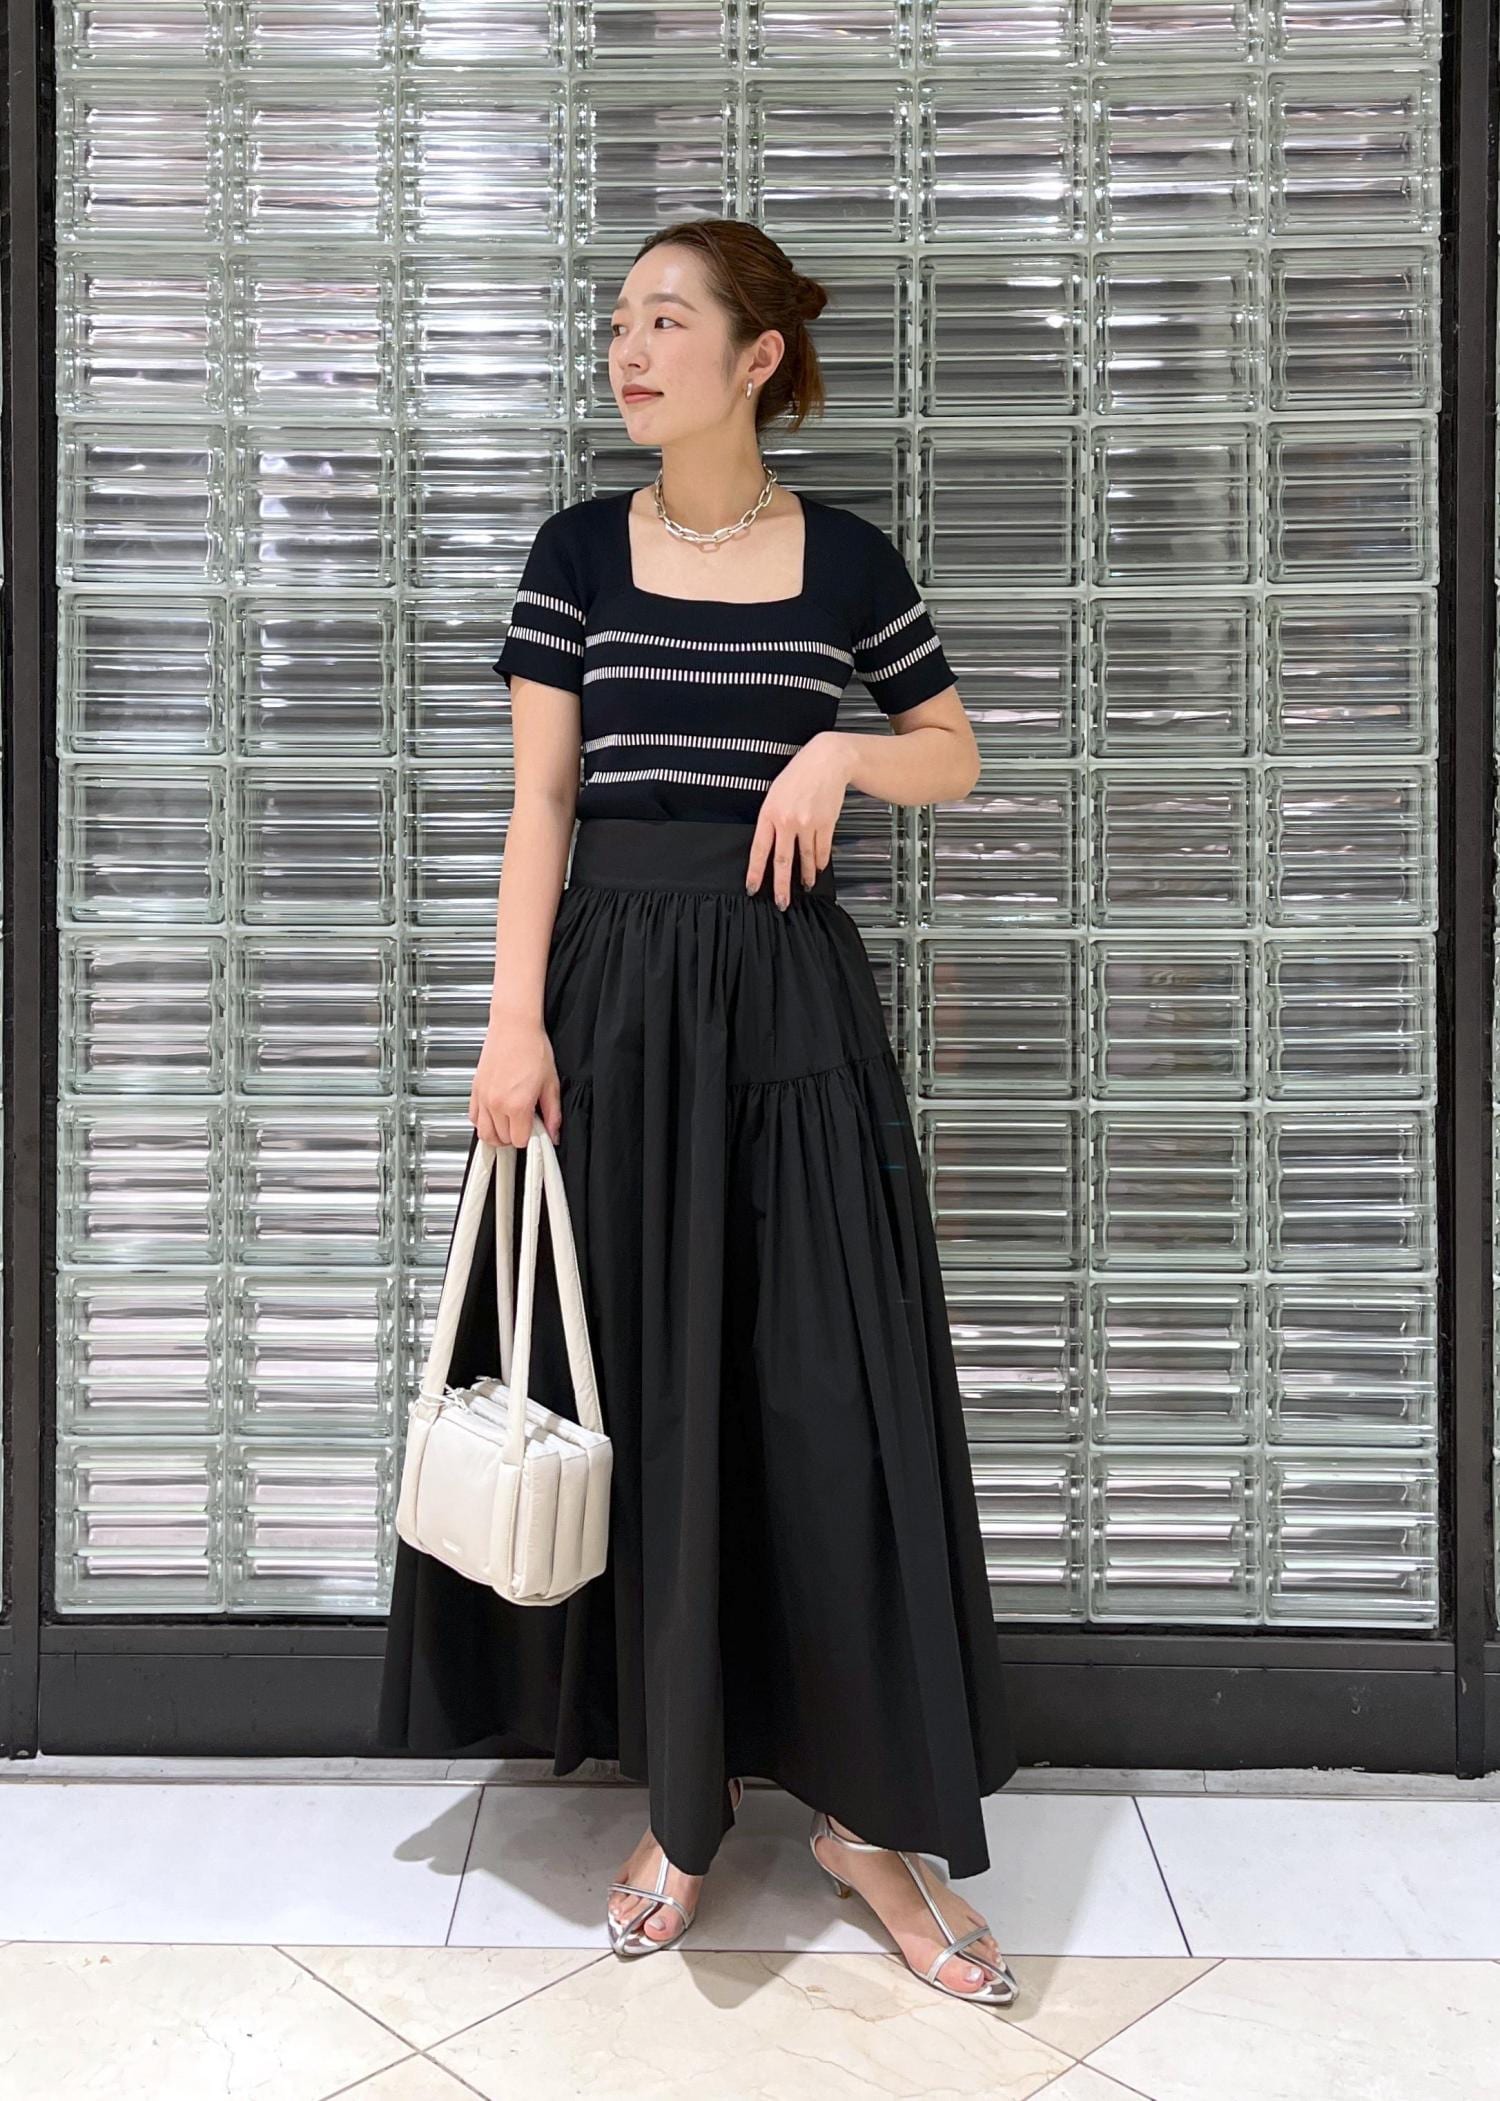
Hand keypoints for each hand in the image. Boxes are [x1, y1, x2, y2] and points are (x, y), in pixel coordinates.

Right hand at [470, 1014, 562, 1149]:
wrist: (515, 1026)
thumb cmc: (532, 1048)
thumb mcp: (550, 1083)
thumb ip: (553, 1113)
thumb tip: (554, 1133)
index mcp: (517, 1105)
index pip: (519, 1141)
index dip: (529, 1138)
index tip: (535, 1130)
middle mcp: (496, 1103)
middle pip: (501, 1140)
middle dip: (514, 1137)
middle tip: (525, 1125)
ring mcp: (483, 1097)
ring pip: (484, 1133)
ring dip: (497, 1135)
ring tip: (510, 1126)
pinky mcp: (475, 1089)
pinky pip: (473, 1117)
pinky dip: (482, 1122)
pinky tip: (495, 1117)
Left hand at [745, 733, 850, 908]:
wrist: (826, 761)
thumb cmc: (798, 775)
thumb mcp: (775, 794)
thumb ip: (771, 820)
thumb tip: (770, 845)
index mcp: (769, 813)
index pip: (759, 850)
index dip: (755, 873)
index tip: (753, 888)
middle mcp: (788, 821)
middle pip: (783, 861)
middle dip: (782, 886)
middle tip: (782, 903)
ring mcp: (808, 824)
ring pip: (805, 858)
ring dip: (806, 875)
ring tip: (806, 886)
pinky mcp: (826, 824)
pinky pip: (822, 849)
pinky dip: (820, 861)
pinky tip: (819, 868)